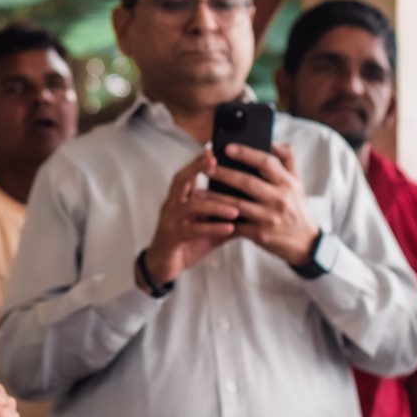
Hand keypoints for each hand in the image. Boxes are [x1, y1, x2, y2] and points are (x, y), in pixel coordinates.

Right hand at [145, 152, 237, 286]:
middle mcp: (172, 206)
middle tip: (215, 162)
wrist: (164, 266)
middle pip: (181, 181)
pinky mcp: (173, 238)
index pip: (187, 174)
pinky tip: (228, 228)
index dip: (198, 161)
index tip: (213, 150)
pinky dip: (211, 228)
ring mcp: (170, 221)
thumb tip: (252, 208)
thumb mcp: (208, 226)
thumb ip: (225, 216)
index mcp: (180, 199)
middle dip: (197, 169)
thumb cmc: (187, 242)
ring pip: (191, 206)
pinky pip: (192, 230)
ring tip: (236, 208)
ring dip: (214, 205)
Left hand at [216, 142, 318, 265]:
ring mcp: (268, 218)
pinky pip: (235, 225)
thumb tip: (273, 142)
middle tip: (206, 168)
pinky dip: (220, 220)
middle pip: (247, 183)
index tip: (228, 148)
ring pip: (237, 205)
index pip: (266, 163)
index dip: (246, 153)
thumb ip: (287, 159)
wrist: (305, 242)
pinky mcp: (260, 234)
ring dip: (215, 198)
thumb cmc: (296, 208)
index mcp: (287, 183)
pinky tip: (206, 214)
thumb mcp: (297, 182)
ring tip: (198, 192)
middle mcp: (278, 199)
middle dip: (224, 174)